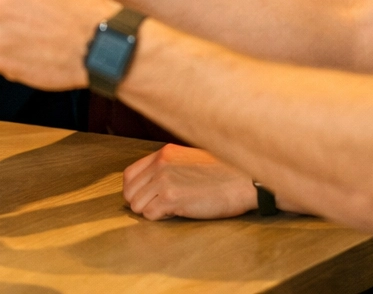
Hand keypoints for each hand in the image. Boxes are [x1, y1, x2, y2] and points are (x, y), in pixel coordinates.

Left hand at [122, 145, 258, 220]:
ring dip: (150, 212)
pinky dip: (159, 218)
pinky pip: (149, 215)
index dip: (135, 191)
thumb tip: (150, 185)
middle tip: (158, 208)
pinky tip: (176, 213)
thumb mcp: (189, 160)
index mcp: (164, 154)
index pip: (129, 175)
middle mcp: (160, 164)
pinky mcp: (172, 198)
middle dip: (141, 203)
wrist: (243, 180)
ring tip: (170, 210)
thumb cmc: (223, 174)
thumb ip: (168, 167)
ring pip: (137, 205)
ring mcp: (164, 181)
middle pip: (130, 192)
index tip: (146, 198)